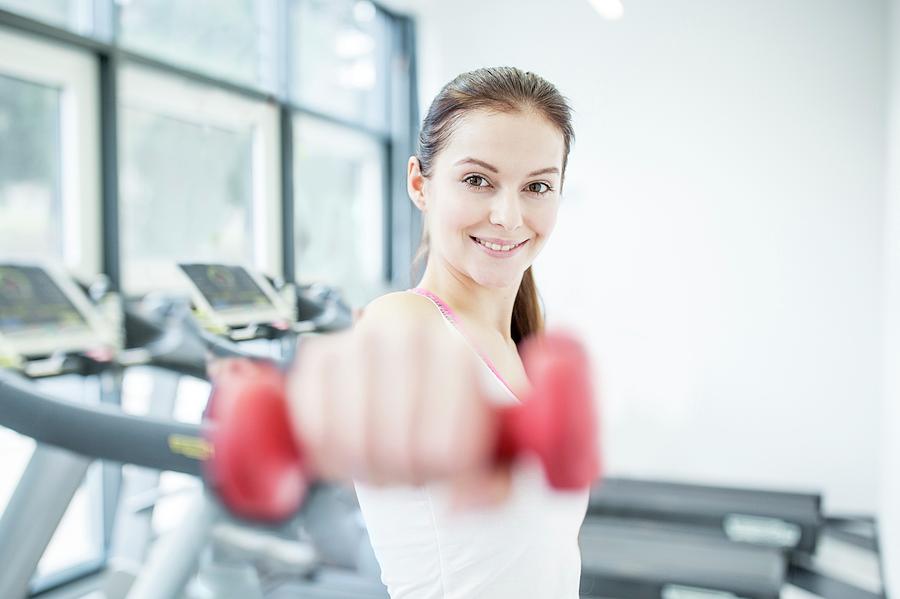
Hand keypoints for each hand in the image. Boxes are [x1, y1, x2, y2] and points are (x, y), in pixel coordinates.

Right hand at [286, 315, 511, 504]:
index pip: (447, 451)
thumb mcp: (498, 417)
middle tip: (417, 467)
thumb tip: (457, 507)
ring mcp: (358, 342)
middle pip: (400, 453)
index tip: (452, 468)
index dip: (450, 478)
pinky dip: (328, 456)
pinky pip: (313, 428)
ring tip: (387, 460)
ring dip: (370, 470)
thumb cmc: (459, 382)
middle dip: (409, 475)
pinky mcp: (319, 355)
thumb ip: (499, 470)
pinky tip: (350, 453)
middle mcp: (407, 338)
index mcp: (460, 351)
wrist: (420, 327)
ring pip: (355, 446)